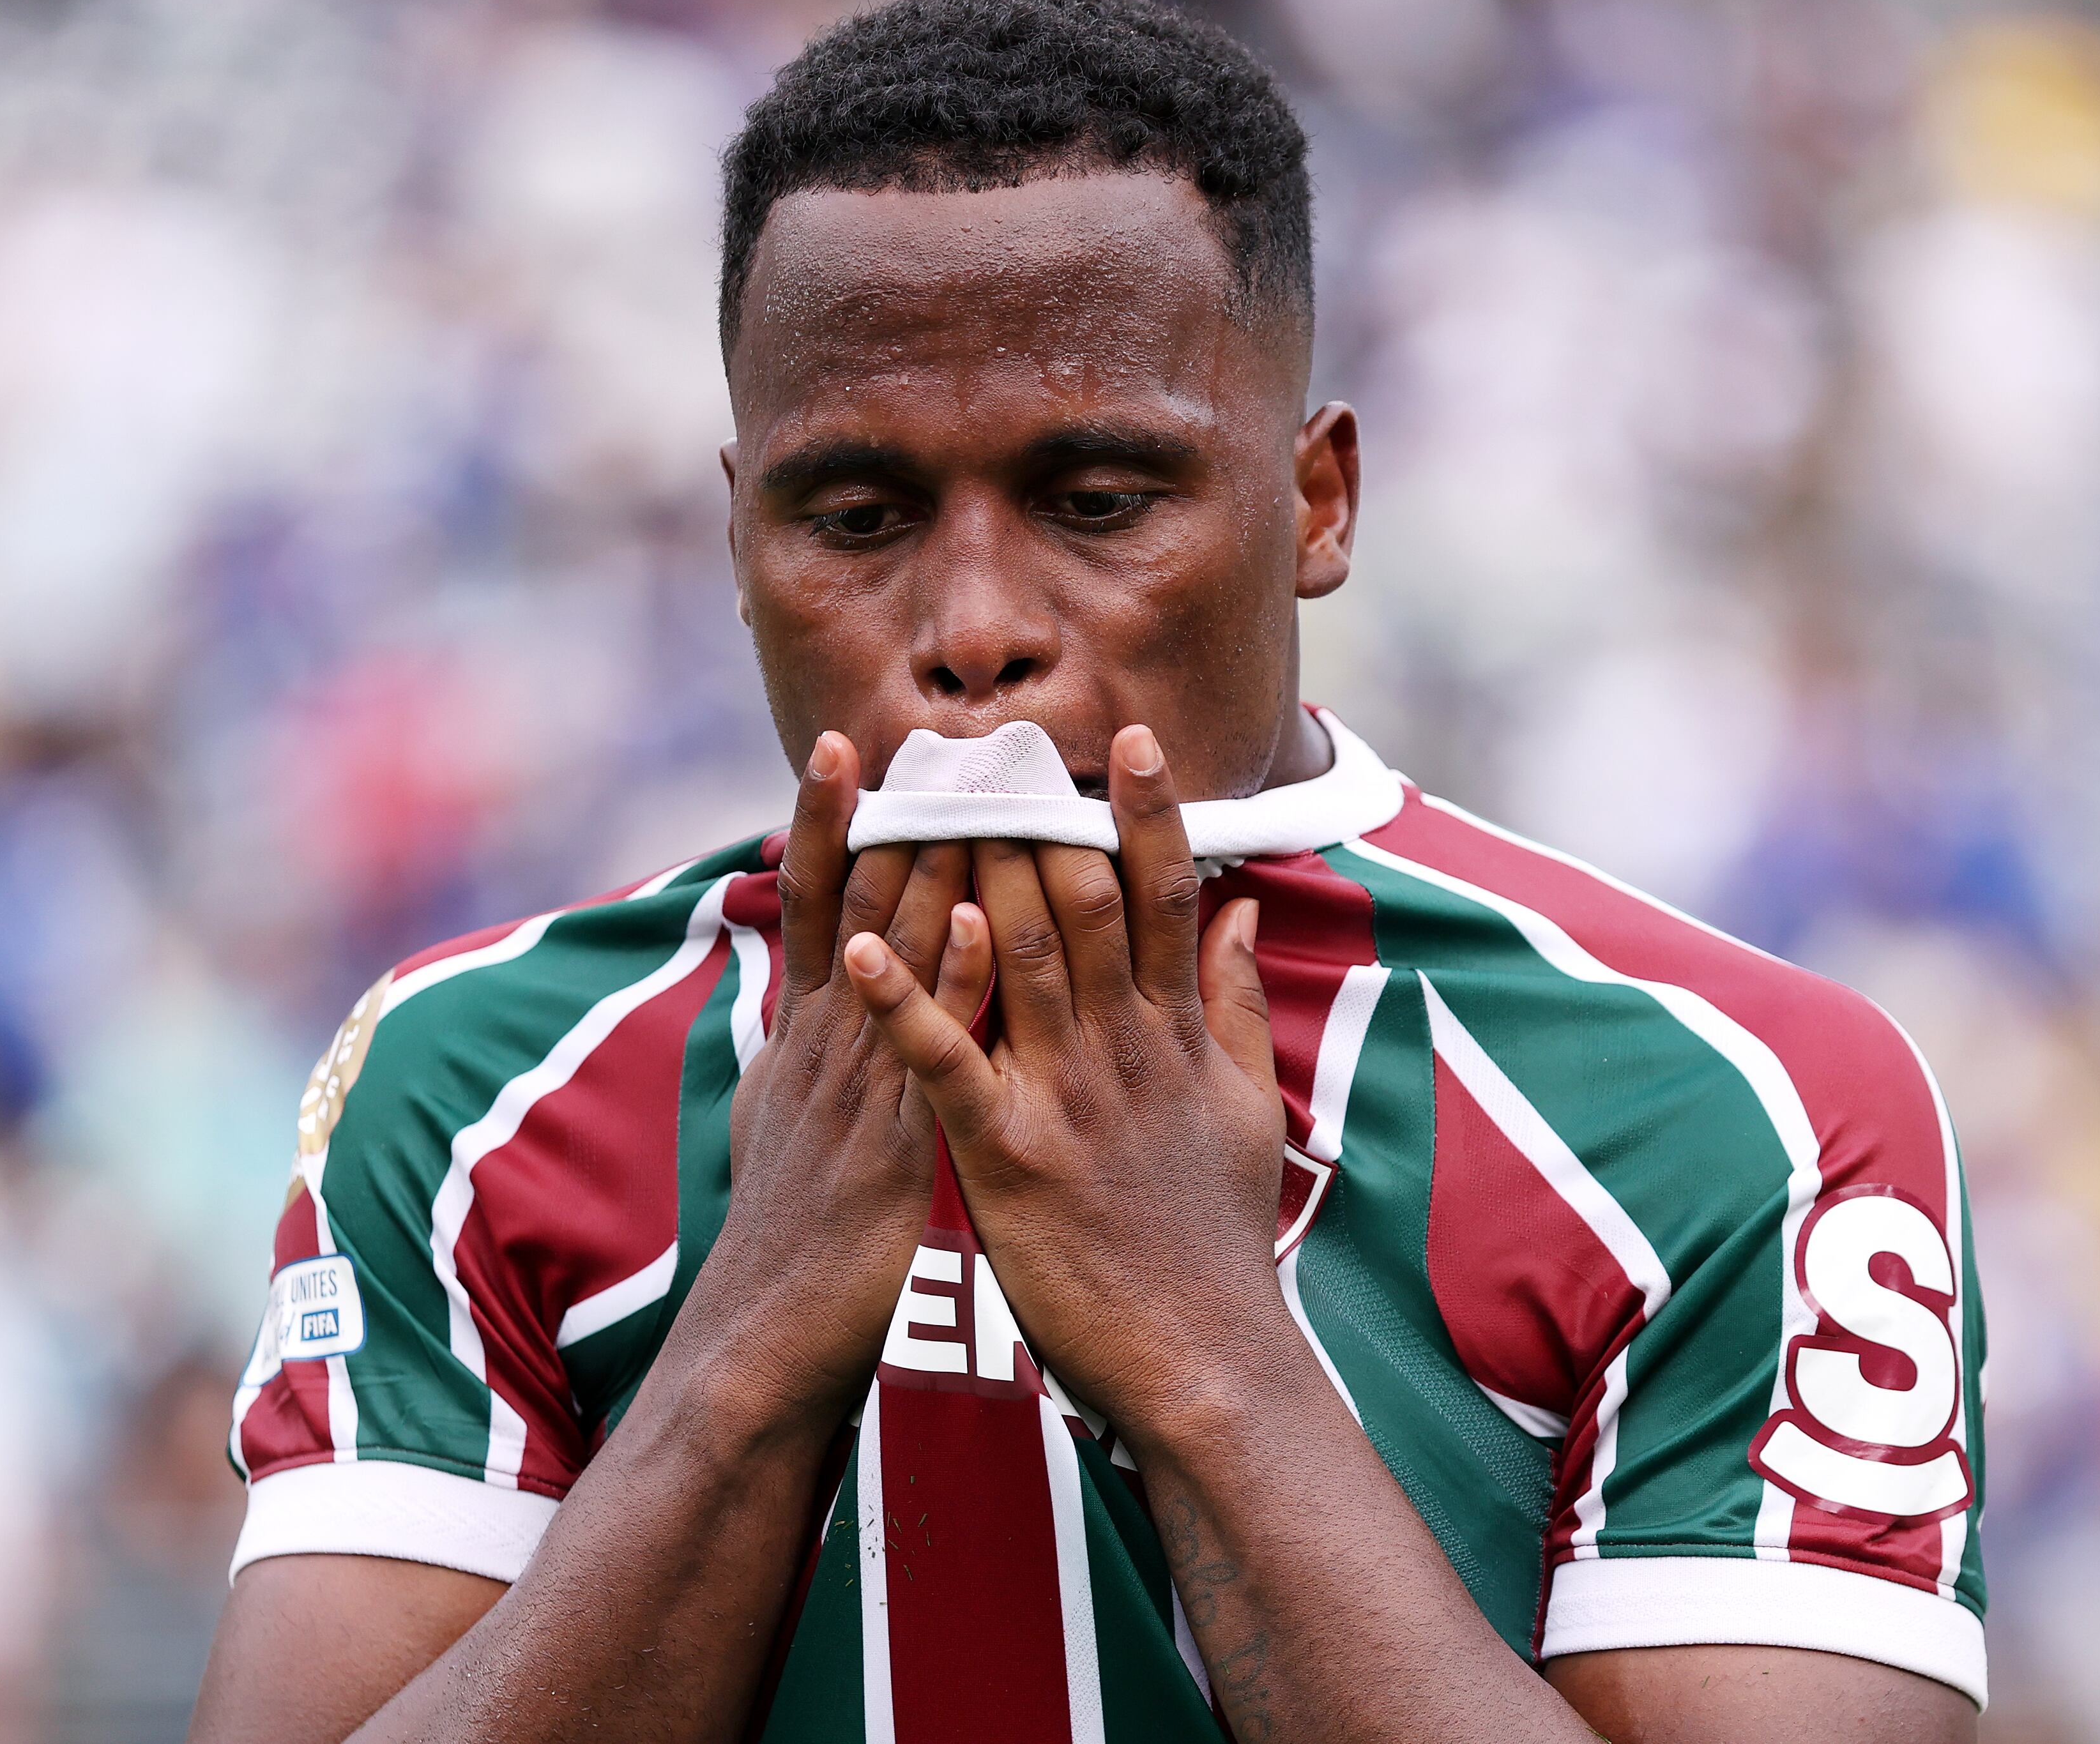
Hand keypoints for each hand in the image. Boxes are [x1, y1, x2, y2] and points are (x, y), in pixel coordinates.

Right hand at [690, 732, 991, 1430]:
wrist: (759, 1356)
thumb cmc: (797, 1254)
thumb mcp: (791, 1138)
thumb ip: (815, 1068)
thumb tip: (817, 1013)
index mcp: (805, 1044)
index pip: (816, 907)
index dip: (826, 826)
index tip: (841, 745)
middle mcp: (820, 1048)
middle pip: (852, 907)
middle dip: (883, 815)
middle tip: (919, 722)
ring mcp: (849, 1091)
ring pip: (888, 956)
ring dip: (922, 866)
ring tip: (953, 779)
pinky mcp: (885, 1144)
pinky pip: (920, 1046)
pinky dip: (939, 979)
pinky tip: (967, 919)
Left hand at [841, 724, 1292, 1442]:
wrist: (1207, 1361)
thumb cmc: (1217, 1239)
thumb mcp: (1247, 1108)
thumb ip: (1237, 1005)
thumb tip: (1237, 912)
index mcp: (1177, 1031)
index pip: (1163, 892)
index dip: (1144, 811)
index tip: (1122, 738)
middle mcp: (1124, 1045)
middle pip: (1077, 901)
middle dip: (1034, 814)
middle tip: (988, 738)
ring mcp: (1064, 1095)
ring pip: (1012, 955)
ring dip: (964, 868)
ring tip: (922, 792)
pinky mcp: (1006, 1153)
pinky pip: (944, 1060)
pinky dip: (900, 1000)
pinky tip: (852, 945)